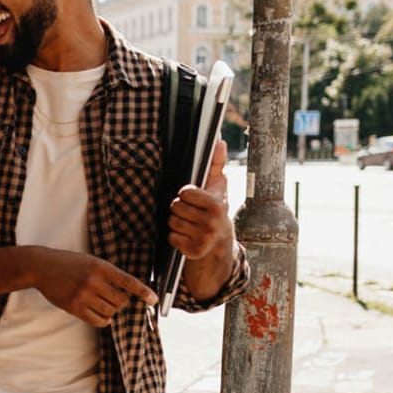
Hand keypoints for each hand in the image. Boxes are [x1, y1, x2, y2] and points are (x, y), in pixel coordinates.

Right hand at [32, 250, 156, 327]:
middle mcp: (93, 281)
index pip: (128, 281)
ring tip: (102, 304)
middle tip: (113, 298)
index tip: (153, 300)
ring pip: (110, 311)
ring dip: (111, 311)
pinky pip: (98, 321)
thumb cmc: (68, 263)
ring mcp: (83, 295)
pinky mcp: (74, 307)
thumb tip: (127, 291)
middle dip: (121, 302)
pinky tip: (100, 314)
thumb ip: (108, 274)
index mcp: (100, 267)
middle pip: (121, 301)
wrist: (42, 267)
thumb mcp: (91, 261)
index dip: (143, 292)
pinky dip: (103, 320)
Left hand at [169, 139, 235, 263]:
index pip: (184, 193)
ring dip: (176, 222)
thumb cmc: (214, 209)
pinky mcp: (194, 251)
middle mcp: (212, 223)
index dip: (186, 194)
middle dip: (180, 208)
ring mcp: (204, 239)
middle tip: (191, 213)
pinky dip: (175, 237)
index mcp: (216, 205)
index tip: (194, 199)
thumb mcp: (217, 188)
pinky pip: (171, 238)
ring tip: (190, 223)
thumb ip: (215, 164)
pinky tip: (187, 236)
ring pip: (172, 222)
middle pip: (175, 207)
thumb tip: (219, 141)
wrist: (220, 242)